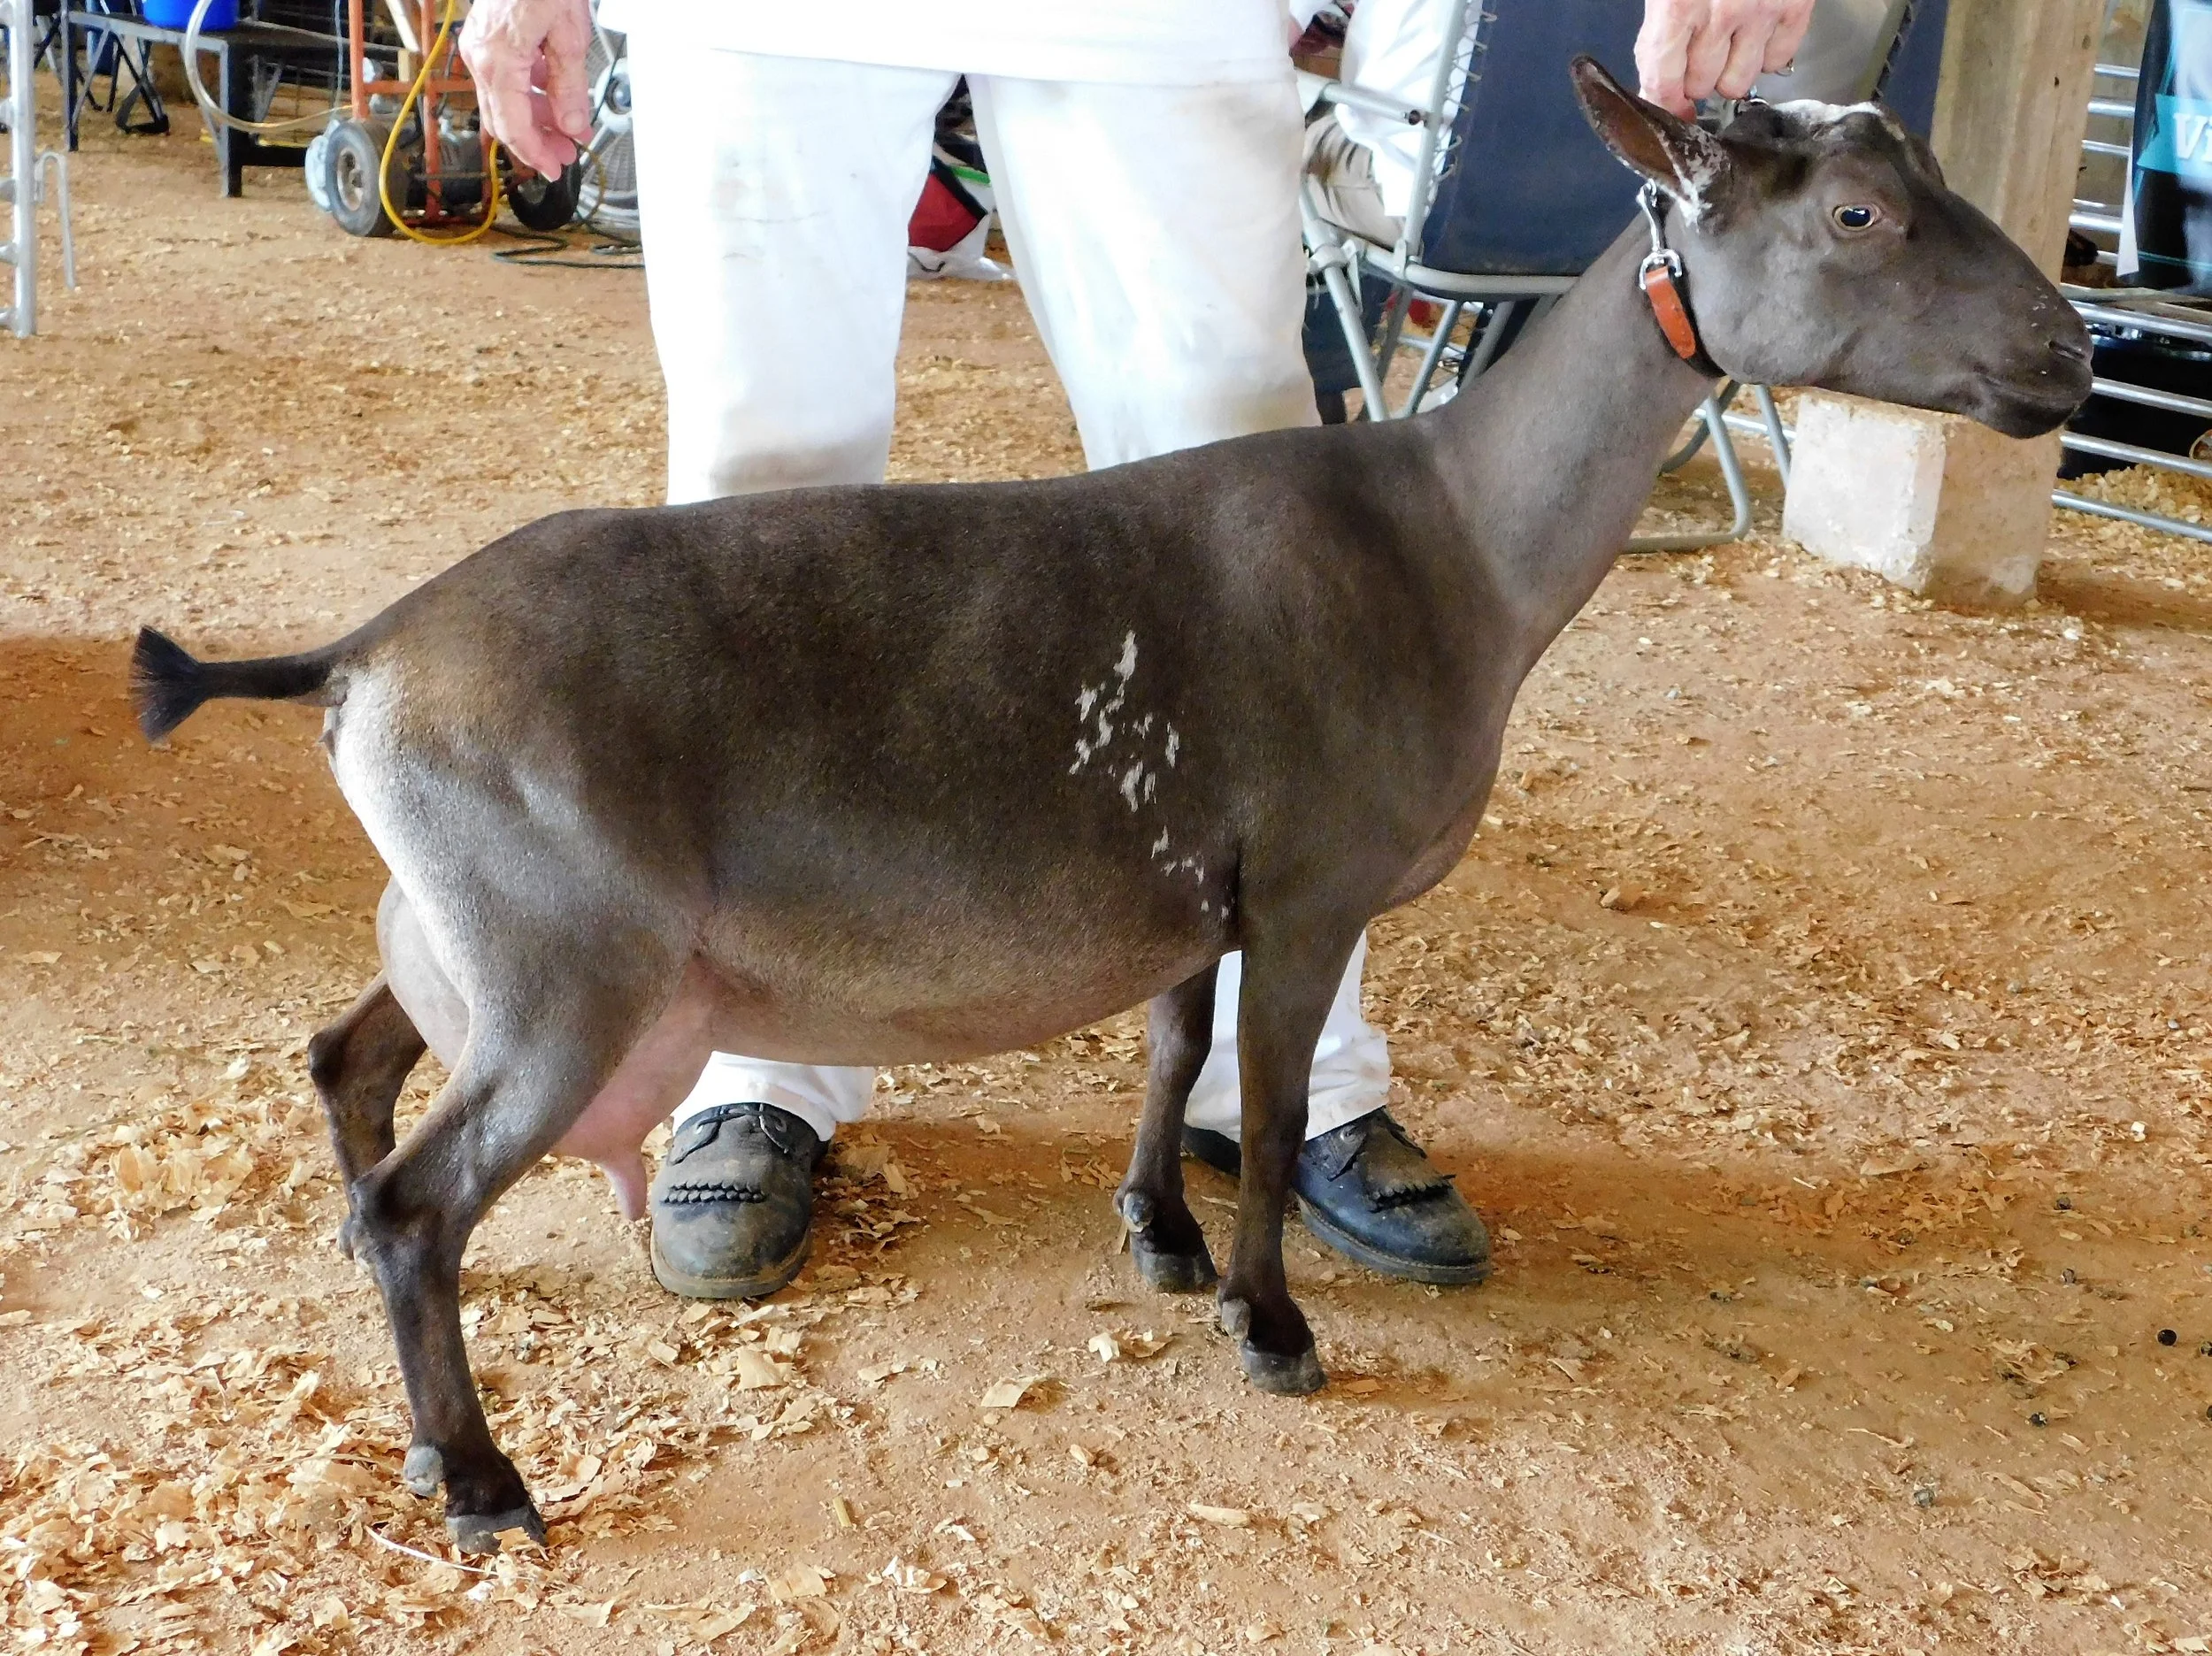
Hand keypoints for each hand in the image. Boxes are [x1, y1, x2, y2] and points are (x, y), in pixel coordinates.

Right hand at [460, 0, 593, 178]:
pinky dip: (528, 91)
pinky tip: (552, 93)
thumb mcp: (569, 35)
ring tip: (567, 126)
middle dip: (536, 141)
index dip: (535, 154)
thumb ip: (570, 86)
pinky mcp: (487, 36)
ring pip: (503, 99)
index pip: (513, 126)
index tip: (555, 169)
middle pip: (503, 118)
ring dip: (534, 117)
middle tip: (566, 153)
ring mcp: (480, 46)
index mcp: (499, 60)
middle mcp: (481, 56)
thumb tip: (572, 124)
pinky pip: (503, 76)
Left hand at [1635, 0, 1815, 117]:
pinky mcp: (1795, 5)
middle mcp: (1721, 13)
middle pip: (1701, 85)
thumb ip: (1657, 31)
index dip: (1664, 102)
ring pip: (1739, 82)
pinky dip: (1767, 57)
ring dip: (1728, 73)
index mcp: (1677, 5)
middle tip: (1696, 56)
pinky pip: (1779, 60)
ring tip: (1726, 47)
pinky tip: (1756, 37)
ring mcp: (1762, 11)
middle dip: (1694, 77)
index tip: (1670, 108)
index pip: (1664, 81)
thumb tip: (1656, 79)